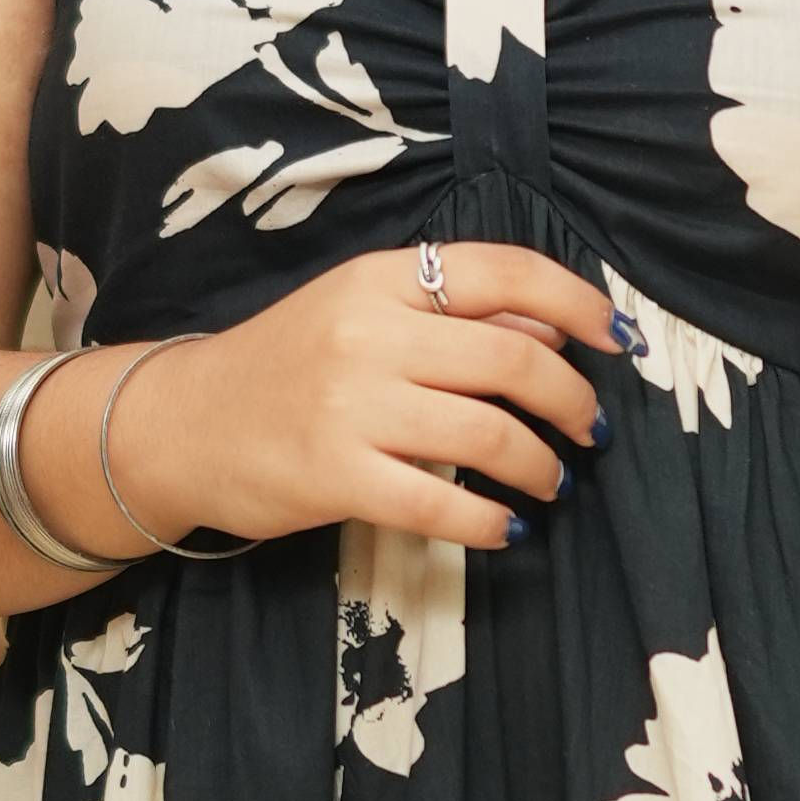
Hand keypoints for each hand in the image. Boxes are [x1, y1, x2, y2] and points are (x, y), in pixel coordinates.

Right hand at [96, 243, 626, 556]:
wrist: (181, 424)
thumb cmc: (283, 366)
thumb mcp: (360, 313)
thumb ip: (449, 316)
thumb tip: (553, 333)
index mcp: (382, 278)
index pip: (504, 271)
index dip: (577, 302)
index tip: (618, 339)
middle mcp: (370, 333)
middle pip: (514, 360)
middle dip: (573, 400)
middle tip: (591, 430)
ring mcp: (351, 405)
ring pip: (489, 433)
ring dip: (542, 467)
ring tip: (552, 482)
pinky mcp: (335, 475)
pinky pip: (440, 503)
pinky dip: (491, 520)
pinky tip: (507, 528)